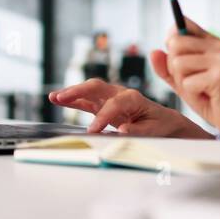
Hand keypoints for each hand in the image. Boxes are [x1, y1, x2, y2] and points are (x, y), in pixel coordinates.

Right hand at [48, 79, 211, 137]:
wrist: (165, 121)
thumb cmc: (160, 125)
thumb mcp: (154, 130)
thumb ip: (138, 130)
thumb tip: (122, 131)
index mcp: (134, 98)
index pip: (113, 104)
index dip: (102, 116)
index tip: (92, 131)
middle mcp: (120, 94)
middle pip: (96, 87)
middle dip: (78, 91)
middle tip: (61, 98)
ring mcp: (110, 98)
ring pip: (88, 92)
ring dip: (71, 93)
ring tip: (54, 97)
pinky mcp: (104, 106)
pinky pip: (86, 101)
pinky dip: (73, 100)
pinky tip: (57, 100)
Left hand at [151, 17, 219, 139]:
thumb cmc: (215, 102)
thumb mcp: (186, 83)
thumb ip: (168, 68)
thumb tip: (153, 52)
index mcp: (213, 42)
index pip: (183, 23)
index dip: (171, 39)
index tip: (178, 58)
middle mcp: (219, 46)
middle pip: (174, 44)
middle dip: (174, 67)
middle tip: (191, 81)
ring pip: (177, 64)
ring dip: (183, 83)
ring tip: (201, 90)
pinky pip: (187, 83)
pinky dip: (192, 94)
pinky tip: (209, 97)